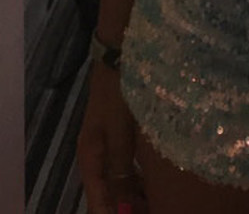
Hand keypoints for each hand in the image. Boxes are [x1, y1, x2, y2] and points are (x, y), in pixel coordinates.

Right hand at [76, 62, 146, 213]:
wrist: (118, 51)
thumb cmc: (119, 92)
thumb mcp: (120, 133)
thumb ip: (121, 171)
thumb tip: (123, 209)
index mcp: (91, 159)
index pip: (97, 204)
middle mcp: (95, 156)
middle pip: (107, 195)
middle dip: (126, 209)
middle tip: (154, 211)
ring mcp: (106, 145)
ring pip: (118, 182)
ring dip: (133, 197)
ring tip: (157, 205)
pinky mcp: (117, 134)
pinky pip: (126, 168)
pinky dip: (138, 180)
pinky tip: (154, 185)